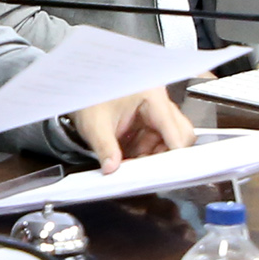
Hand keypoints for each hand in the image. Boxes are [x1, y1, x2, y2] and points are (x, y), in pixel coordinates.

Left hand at [70, 88, 194, 173]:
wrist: (78, 90)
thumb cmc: (87, 96)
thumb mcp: (94, 124)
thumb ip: (105, 148)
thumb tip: (112, 168)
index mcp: (152, 95)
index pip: (174, 128)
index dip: (174, 151)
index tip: (171, 170)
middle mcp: (159, 102)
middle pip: (179, 134)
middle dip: (163, 155)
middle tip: (144, 168)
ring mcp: (155, 112)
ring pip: (169, 141)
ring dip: (153, 155)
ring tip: (130, 161)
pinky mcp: (149, 120)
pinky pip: (156, 141)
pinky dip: (145, 152)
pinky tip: (129, 156)